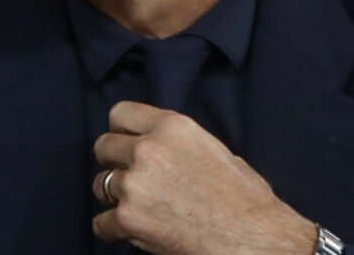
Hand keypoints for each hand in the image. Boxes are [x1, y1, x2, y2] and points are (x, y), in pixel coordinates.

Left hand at [91, 101, 315, 254]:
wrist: (254, 238)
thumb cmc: (245, 199)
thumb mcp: (215, 149)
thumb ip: (178, 143)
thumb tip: (159, 148)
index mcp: (172, 126)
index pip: (120, 114)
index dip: (121, 132)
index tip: (125, 145)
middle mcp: (149, 149)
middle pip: (103, 147)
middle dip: (114, 164)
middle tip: (131, 180)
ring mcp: (134, 184)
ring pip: (99, 185)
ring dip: (114, 197)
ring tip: (140, 208)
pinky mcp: (128, 218)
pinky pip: (101, 223)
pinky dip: (114, 230)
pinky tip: (134, 232)